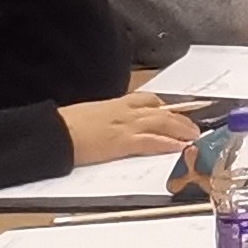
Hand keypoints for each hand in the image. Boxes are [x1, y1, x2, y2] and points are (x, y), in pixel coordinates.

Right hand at [61, 91, 198, 165]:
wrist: (53, 133)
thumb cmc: (64, 125)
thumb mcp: (89, 114)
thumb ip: (105, 117)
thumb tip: (109, 124)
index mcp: (116, 104)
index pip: (147, 100)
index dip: (164, 107)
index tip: (174, 112)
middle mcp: (125, 112)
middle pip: (162, 111)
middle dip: (180, 119)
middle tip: (193, 127)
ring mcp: (126, 126)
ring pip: (163, 123)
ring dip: (181, 130)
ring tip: (193, 137)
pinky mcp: (122, 142)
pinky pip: (151, 141)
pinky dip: (167, 144)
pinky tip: (179, 147)